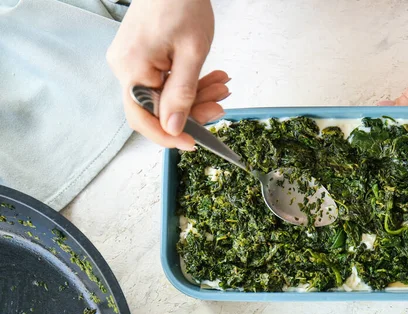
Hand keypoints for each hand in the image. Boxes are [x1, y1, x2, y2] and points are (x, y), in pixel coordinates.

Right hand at [107, 0, 228, 150]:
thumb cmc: (181, 2)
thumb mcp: (192, 53)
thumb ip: (182, 94)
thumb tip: (174, 128)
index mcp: (131, 68)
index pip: (142, 118)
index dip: (168, 135)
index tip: (193, 143)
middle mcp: (124, 66)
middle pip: (156, 107)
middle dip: (192, 110)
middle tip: (221, 105)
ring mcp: (130, 61)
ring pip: (163, 94)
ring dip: (195, 95)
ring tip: (222, 86)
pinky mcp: (140, 55)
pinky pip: (163, 80)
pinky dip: (187, 82)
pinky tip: (210, 78)